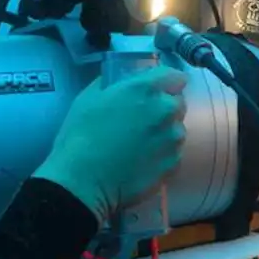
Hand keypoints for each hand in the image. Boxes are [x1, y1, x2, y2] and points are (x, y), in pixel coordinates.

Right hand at [32, 66, 188, 223]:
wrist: (83, 182)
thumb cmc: (81, 136)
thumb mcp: (89, 98)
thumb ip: (112, 84)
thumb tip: (121, 81)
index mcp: (146, 89)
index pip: (175, 76)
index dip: (166, 81)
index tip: (155, 89)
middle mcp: (166, 110)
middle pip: (178, 102)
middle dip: (164, 107)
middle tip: (142, 119)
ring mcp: (173, 139)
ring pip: (177, 128)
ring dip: (164, 131)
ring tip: (141, 144)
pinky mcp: (174, 164)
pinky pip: (174, 152)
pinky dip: (163, 154)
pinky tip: (143, 161)